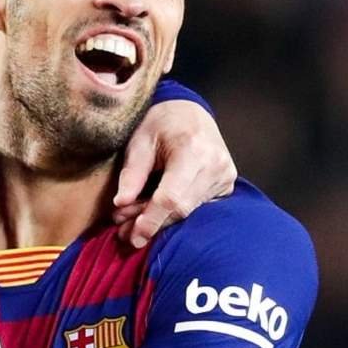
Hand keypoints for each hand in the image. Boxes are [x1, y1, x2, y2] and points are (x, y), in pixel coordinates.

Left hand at [114, 100, 236, 247]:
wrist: (190, 111)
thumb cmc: (161, 122)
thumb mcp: (139, 141)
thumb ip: (132, 173)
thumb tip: (121, 204)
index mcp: (193, 150)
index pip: (171, 197)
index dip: (151, 220)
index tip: (133, 236)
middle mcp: (215, 165)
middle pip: (181, 209)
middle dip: (151, 223)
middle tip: (123, 232)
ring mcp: (225, 176)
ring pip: (190, 212)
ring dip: (161, 220)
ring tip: (133, 222)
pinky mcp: (227, 184)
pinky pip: (199, 207)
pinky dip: (175, 213)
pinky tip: (155, 213)